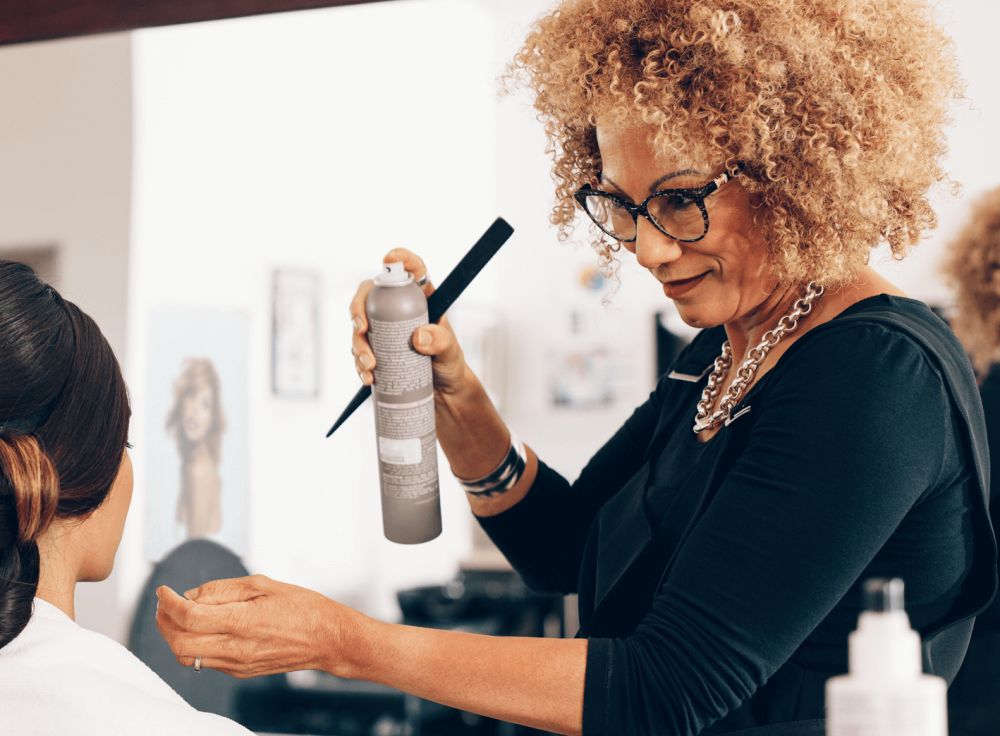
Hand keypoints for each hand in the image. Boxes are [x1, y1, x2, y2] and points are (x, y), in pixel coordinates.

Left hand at [155, 574, 369, 678]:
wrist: (328, 639)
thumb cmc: (302, 607)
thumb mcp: (264, 584)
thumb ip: (224, 590)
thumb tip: (192, 595)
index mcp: (242, 621)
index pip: (189, 617)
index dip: (169, 603)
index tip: (164, 591)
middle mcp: (236, 648)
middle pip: (180, 642)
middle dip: (165, 622)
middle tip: (165, 604)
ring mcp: (238, 664)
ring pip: (188, 657)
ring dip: (175, 636)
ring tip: (177, 617)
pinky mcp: (241, 672)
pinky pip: (206, 662)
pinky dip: (194, 645)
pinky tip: (201, 629)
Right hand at [349, 248, 468, 395]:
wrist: (444, 393)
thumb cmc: (451, 365)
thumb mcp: (451, 353)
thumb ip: (441, 342)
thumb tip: (418, 336)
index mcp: (422, 300)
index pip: (411, 272)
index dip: (401, 259)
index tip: (389, 258)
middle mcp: (399, 310)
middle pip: (371, 296)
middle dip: (358, 309)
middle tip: (361, 329)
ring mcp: (384, 330)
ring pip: (360, 327)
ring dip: (358, 344)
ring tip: (369, 365)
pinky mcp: (376, 351)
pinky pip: (359, 352)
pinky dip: (358, 364)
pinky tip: (367, 377)